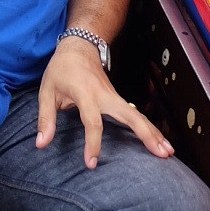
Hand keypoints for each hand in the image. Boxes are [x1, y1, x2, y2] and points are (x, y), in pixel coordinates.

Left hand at [36, 37, 172, 168]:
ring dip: (154, 133)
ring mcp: (115, 96)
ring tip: (168, 153)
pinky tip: (159, 142)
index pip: (93, 121)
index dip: (93, 143)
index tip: (91, 163)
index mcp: (86, 94)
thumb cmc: (61, 70)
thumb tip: (40, 144)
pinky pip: (136, 115)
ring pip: (138, 115)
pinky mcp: (118, 99)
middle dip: (145, 134)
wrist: (79, 47)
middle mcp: (105, 95)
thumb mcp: (46, 91)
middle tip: (162, 155)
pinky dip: (149, 128)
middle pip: (130, 115)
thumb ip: (45, 118)